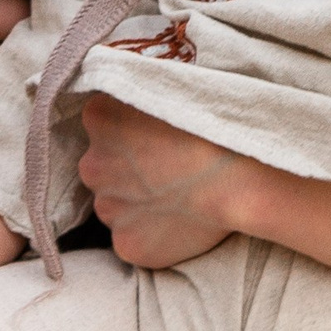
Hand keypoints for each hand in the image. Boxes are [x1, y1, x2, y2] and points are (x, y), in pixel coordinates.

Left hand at [75, 96, 252, 271]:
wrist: (238, 178)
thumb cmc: (215, 125)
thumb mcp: (172, 86)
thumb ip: (142, 94)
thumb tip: (140, 101)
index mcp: (99, 117)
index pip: (104, 124)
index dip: (132, 131)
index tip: (158, 136)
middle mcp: (92, 164)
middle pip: (104, 167)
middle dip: (128, 170)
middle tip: (169, 169)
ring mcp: (107, 208)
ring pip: (116, 205)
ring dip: (138, 203)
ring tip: (179, 197)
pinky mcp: (126, 244)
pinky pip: (133, 239)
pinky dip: (151, 235)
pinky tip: (181, 224)